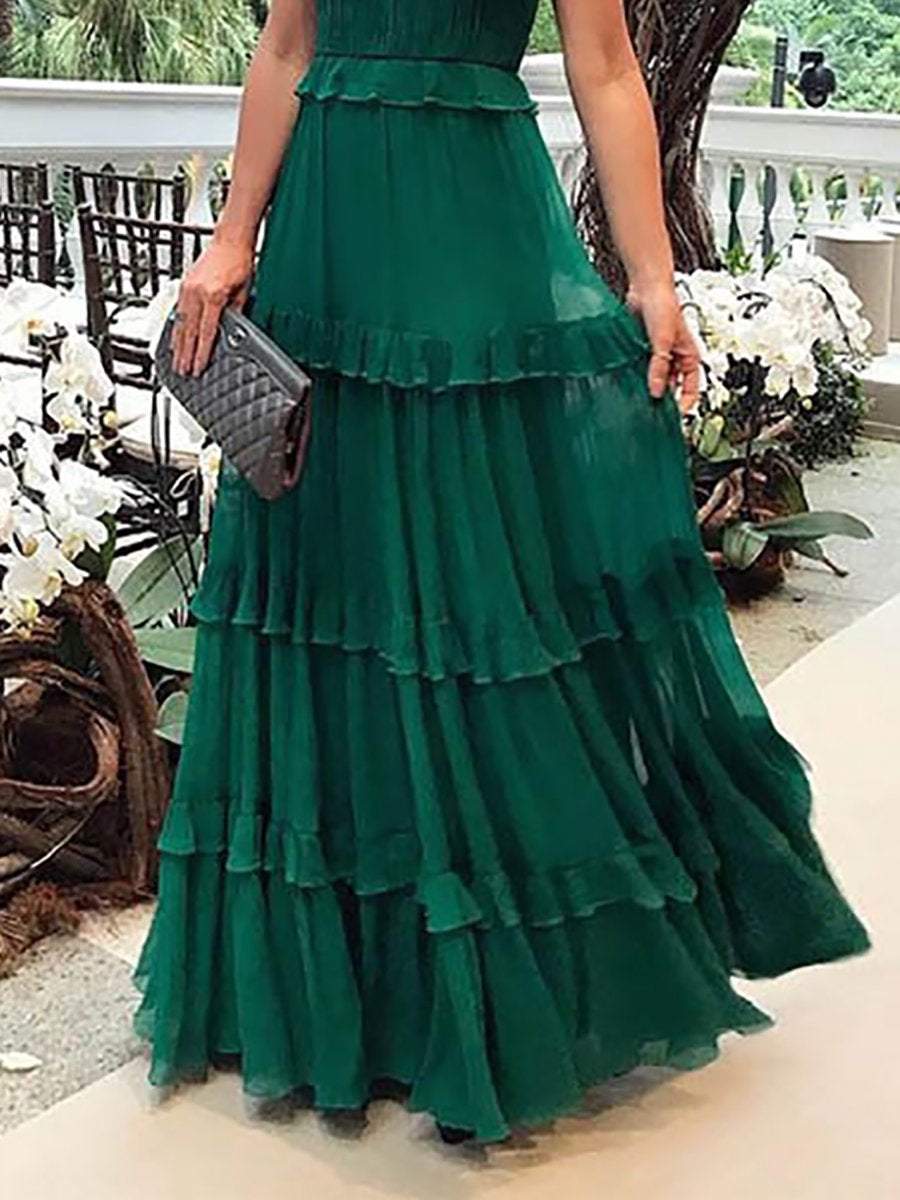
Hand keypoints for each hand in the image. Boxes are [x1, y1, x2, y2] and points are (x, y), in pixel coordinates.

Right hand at [171, 234, 255, 375]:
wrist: (229, 239)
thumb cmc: (239, 261)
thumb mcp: (244, 292)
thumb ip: (235, 313)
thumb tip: (232, 331)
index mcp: (212, 296)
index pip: (206, 333)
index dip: (201, 353)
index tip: (198, 368)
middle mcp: (196, 293)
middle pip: (188, 332)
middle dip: (186, 355)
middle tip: (184, 372)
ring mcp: (187, 289)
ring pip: (179, 323)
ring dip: (178, 345)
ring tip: (176, 362)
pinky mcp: (183, 285)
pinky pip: (176, 312)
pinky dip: (175, 327)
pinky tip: (174, 338)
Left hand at [626, 281, 700, 413]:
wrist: (646, 288)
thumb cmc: (664, 307)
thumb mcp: (663, 342)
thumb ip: (659, 367)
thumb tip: (656, 392)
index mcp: (689, 358)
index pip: (692, 389)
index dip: (685, 404)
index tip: (674, 417)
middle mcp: (675, 359)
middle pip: (670, 388)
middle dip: (662, 399)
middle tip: (650, 412)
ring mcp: (659, 356)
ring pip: (654, 380)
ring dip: (647, 388)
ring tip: (636, 400)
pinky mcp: (644, 352)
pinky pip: (641, 370)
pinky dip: (636, 377)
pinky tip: (627, 384)